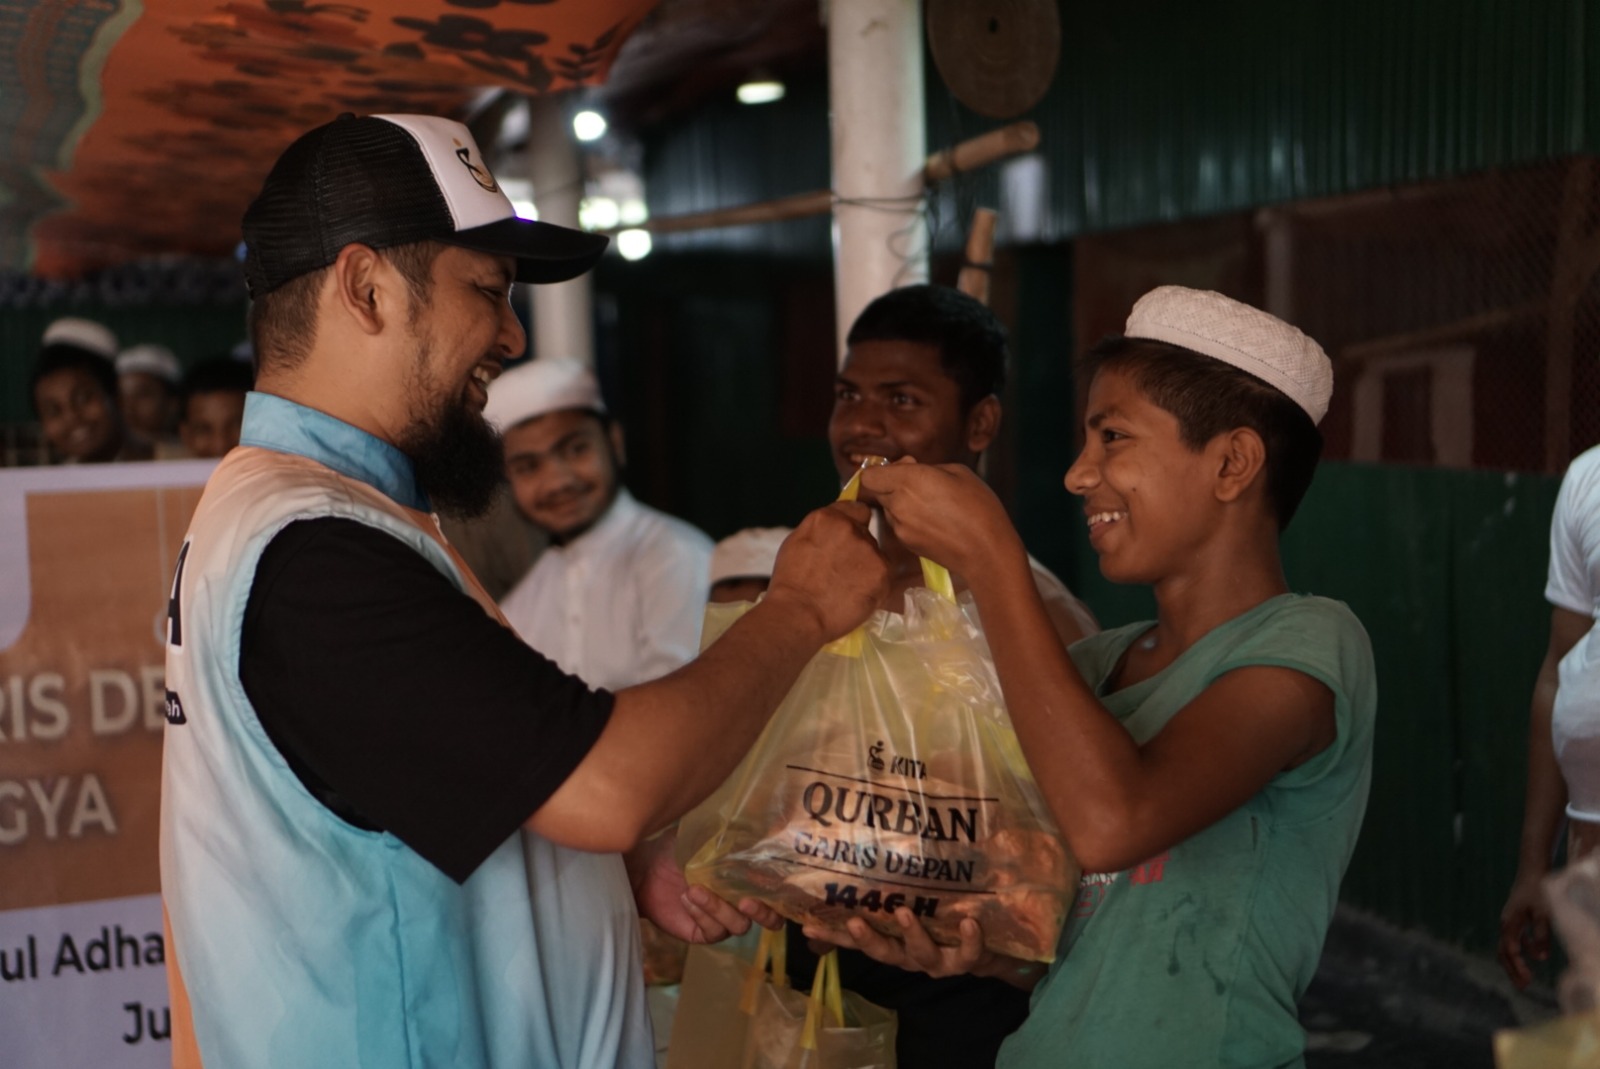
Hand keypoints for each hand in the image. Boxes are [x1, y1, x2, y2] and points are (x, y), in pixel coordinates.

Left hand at [627, 829, 782, 942]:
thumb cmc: (676, 849)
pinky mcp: (704, 932)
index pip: (778, 891)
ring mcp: (724, 919)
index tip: (774, 879)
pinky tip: (687, 898)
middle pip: (771, 919)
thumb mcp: (705, 837)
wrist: (643, 867)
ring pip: (739, 925)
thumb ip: (731, 834)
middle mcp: (742, 902)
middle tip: (746, 901)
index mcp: (748, 880)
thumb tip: (758, 820)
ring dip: (719, 908)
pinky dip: (703, 914)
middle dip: (764, 913)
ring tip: (694, 889)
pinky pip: (714, 931)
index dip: (784, 891)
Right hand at [765, 500, 887, 640]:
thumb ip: (822, 530)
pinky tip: (858, 595)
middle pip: (865, 533)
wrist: (798, 614)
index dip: (853, 524)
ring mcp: (869, 549)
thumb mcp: (798, 543)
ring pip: (876, 554)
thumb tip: (836, 526)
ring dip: (867, 566)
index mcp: (827, 518)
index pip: (856, 509)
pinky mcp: (883, 572)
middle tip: (843, 571)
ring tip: (848, 587)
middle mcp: (851, 528)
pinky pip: (884, 574)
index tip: (847, 540)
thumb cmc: (790, 583)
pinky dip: (875, 584)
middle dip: (857, 548)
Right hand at [802, 907, 991, 979]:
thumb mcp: (916, 906)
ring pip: (921, 954)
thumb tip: (858, 862)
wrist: (991, 950)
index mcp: (893, 941)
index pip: (857, 941)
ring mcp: (938, 960)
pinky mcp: (967, 959)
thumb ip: (890, 893)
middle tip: (852, 921)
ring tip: (904, 912)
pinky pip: (967, 953)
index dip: (832, 936)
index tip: (807, 927)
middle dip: (867, 938)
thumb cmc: (944, 921)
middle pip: (884, 952)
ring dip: (912, 934)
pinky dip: (968, 939)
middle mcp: (910, 954)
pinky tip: (968, 922)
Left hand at [857, 459, 1024, 581]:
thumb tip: (909, 468)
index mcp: (910, 480)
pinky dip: (909, 520)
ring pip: (888, 509)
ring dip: (900, 503)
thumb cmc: (979, 507)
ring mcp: (900, 527)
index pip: (869, 476)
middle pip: (877, 491)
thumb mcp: (958, 472)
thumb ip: (927, 467)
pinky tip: (933, 522)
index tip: (901, 469)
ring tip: (931, 506)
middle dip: (892, 485)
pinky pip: (899, 525)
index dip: (881, 471)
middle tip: (919, 485)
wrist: (986, 552)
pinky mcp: (906, 543)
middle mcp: (899, 504)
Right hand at [1498, 870, 1551, 987]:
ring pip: (1505, 948)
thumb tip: (1542, 958)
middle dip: (1512, 970)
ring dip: (1514, 964)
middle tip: (1524, 987)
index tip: (1529, 980)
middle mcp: (1505, 925)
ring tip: (1525, 979)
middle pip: (1502, 953)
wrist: (1532, 872)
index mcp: (1509, 923)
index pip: (1510, 950)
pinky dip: (1520, 953)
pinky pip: (1513, 941)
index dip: (1518, 966)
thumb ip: (1541, 935)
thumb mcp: (1543, 913)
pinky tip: (1532, 956)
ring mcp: (1508, 923)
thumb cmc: (1538, 892)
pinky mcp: (1514, 921)